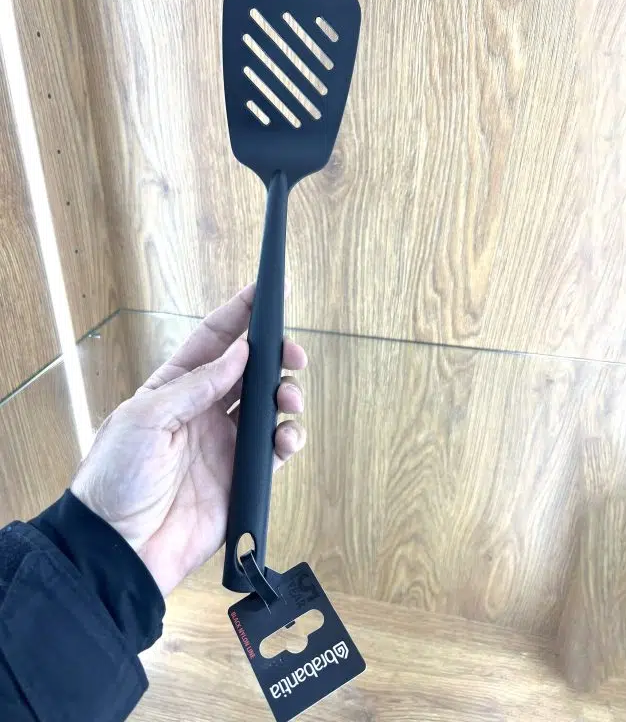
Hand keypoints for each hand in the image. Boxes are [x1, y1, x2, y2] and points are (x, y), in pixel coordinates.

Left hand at [71, 284, 306, 595]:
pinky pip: (277, 449)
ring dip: (287, 396)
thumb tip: (238, 355)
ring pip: (270, 406)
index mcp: (176, 389)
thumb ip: (196, 386)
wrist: (121, 549)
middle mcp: (205, 411)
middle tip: (293, 355)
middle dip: (276, 355)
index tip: (265, 290)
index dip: (239, 314)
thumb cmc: (117, 479)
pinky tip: (287, 439)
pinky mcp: (244, 476)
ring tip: (288, 401)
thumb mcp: (146, 419)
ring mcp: (226, 443)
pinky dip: (290, 438)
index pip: (213, 341)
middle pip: (251, 370)